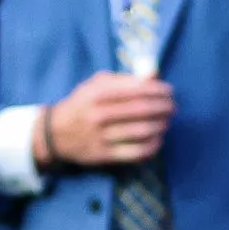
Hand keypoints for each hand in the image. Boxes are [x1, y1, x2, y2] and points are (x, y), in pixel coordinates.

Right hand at [40, 71, 174, 168]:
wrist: (55, 133)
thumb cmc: (83, 104)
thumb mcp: (97, 85)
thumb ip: (125, 79)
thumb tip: (154, 74)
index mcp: (98, 94)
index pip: (136, 89)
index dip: (158, 90)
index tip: (169, 91)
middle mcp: (99, 114)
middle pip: (142, 110)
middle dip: (164, 107)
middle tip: (173, 107)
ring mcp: (102, 137)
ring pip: (142, 132)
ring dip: (161, 126)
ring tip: (167, 121)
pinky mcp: (104, 155)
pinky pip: (136, 152)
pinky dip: (153, 146)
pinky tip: (158, 139)